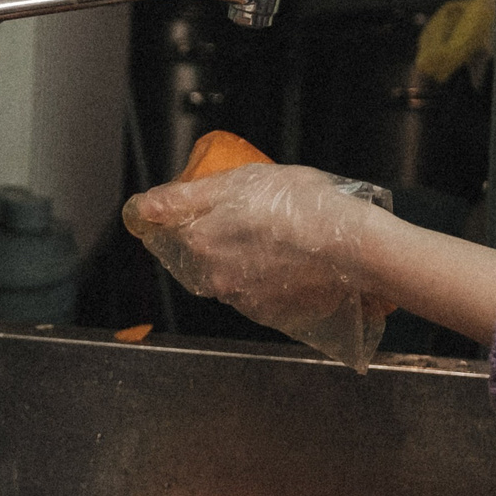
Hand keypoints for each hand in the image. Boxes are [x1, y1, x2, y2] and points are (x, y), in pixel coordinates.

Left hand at [123, 164, 393, 369]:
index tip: (200, 203)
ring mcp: (240, 297)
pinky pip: (251, 291)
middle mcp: (212, 276)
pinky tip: (286, 259)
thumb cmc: (303, 205)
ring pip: (224, 272)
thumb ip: (185, 197)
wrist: (352, 248)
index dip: (182, 211)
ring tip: (275, 236)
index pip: (167, 228)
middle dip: (214, 234)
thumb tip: (143, 207)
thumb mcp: (240, 182)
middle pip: (196, 252)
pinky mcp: (266, 313)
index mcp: (200, 240)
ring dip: (239, 256)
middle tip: (249, 213)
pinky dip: (262, 277)